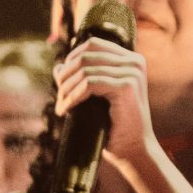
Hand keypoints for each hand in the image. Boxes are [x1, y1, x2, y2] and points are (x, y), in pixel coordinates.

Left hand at [52, 38, 156, 165]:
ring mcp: (132, 73)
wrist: (133, 148)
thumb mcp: (97, 97)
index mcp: (131, 60)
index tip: (62, 82)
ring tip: (61, 106)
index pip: (92, 44)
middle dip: (66, 76)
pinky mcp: (126, 86)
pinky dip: (73, 97)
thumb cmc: (115, 124)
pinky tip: (66, 109)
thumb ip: (81, 78)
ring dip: (67, 89)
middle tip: (59, 97)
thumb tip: (57, 67)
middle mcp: (135, 62)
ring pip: (85, 70)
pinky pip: (89, 84)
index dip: (71, 60)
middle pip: (86, 55)